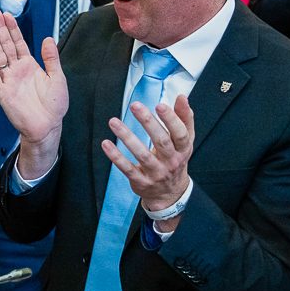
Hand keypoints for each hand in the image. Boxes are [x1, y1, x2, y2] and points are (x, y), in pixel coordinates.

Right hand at [0, 8, 67, 177]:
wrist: (47, 126)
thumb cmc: (54, 105)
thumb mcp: (58, 77)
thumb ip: (51, 58)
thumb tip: (47, 38)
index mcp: (30, 65)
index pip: (19, 43)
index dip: (13, 29)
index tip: (7, 15)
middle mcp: (17, 70)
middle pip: (5, 45)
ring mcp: (8, 79)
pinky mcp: (2, 91)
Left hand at [102, 94, 194, 230]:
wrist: (170, 193)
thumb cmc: (175, 159)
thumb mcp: (184, 141)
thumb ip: (184, 118)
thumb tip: (181, 97)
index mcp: (183, 149)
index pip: (180, 133)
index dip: (171, 119)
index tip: (160, 105)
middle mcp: (171, 162)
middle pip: (161, 141)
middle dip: (148, 122)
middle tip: (135, 105)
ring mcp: (156, 173)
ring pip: (142, 154)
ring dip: (127, 137)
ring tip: (113, 121)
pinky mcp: (141, 181)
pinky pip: (127, 168)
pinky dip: (116, 156)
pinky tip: (106, 143)